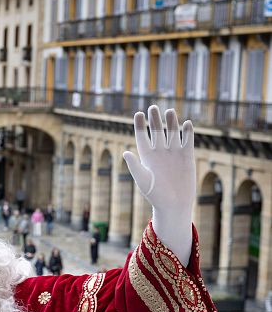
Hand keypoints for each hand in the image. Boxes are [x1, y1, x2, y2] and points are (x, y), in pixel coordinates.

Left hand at [123, 106, 194, 264]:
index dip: (140, 125)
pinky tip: (187, 124)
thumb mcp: (143, 180)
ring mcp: (173, 153)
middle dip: (155, 120)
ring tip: (169, 112)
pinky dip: (187, 133)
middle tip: (153, 107)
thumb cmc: (155, 195)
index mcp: (146, 157)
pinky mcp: (187, 157)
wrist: (174, 204)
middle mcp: (160, 152)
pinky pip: (187, 141)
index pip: (142, 137)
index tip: (138, 114)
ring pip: (172, 133)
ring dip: (171, 123)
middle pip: (157, 131)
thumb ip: (134, 166)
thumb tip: (125, 152)